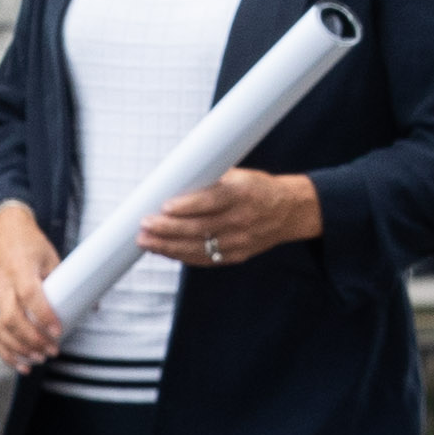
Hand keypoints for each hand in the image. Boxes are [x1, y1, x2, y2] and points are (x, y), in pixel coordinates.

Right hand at [0, 202, 63, 371]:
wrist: (3, 232)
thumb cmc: (31, 245)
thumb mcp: (52, 257)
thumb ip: (66, 282)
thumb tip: (92, 307)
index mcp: (20, 267)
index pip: (29, 295)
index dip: (43, 315)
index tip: (58, 331)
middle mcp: (2, 282)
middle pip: (12, 317)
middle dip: (32, 339)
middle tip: (52, 350)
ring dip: (18, 348)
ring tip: (38, 358)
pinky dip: (5, 350)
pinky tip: (21, 363)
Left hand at [139, 168, 322, 271]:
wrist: (288, 211)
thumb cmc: (256, 188)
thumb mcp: (238, 175)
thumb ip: (209, 180)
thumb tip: (172, 181)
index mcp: (243, 193)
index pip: (212, 201)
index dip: (188, 205)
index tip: (165, 206)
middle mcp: (242, 219)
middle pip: (200, 228)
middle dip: (168, 228)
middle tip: (145, 225)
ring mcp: (240, 241)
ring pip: (199, 247)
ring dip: (168, 246)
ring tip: (145, 240)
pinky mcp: (236, 255)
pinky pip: (205, 259)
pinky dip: (181, 255)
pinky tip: (163, 250)